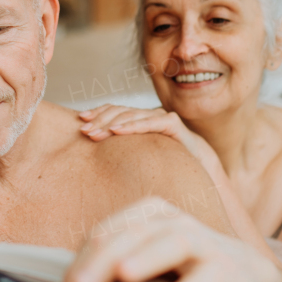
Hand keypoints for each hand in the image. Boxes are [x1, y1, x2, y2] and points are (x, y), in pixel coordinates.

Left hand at [54, 196, 281, 281]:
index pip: (106, 235)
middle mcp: (174, 222)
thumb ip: (112, 267)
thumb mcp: (146, 264)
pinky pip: (210, 276)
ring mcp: (204, 244)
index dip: (81, 264)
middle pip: (132, 236)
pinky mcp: (229, 271)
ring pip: (172, 242)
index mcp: (149, 216)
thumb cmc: (186, 273)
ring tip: (124, 275)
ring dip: (146, 258)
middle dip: (101, 263)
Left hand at [78, 105, 222, 176]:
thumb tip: (92, 155)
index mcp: (139, 121)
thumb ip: (123, 152)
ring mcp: (161, 118)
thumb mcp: (140, 157)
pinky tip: (117, 131)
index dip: (97, 113)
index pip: (114, 111)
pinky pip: (151, 122)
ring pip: (132, 114)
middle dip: (99, 120)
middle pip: (119, 111)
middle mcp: (148, 115)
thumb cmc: (168, 166)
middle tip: (84, 131)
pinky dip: (133, 125)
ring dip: (111, 123)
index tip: (80, 121)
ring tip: (95, 133)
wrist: (201, 170)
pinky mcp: (172, 125)